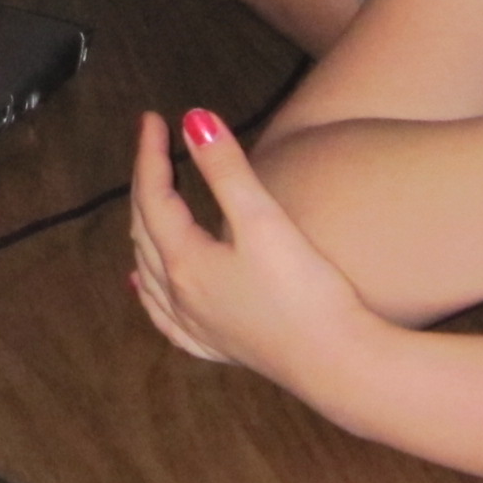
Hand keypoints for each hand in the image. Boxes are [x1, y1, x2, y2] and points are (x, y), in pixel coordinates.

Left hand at [129, 108, 384, 390]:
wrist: (339, 364)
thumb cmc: (306, 292)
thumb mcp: (264, 220)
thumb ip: (226, 169)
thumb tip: (193, 120)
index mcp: (186, 262)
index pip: (153, 196)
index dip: (151, 153)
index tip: (154, 118)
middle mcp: (181, 297)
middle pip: (145, 231)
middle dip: (145, 184)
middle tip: (155, 147)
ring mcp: (199, 326)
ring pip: (150, 273)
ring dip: (144, 233)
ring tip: (145, 206)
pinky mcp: (221, 347)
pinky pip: (165, 317)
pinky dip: (150, 293)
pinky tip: (146, 289)